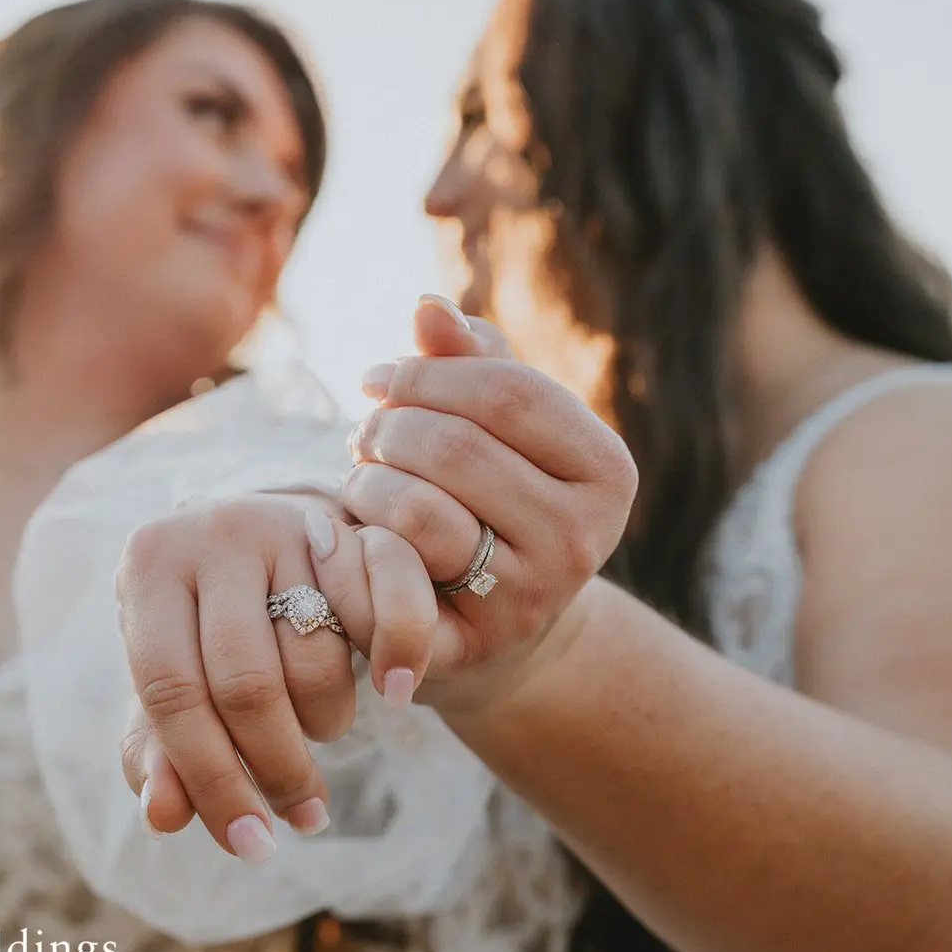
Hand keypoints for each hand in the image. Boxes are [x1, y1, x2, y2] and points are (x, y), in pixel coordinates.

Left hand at [115, 493, 436, 862]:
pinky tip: (394, 693)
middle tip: (304, 817)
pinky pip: (382, 607)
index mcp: (148, 568)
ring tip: (321, 731)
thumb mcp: (174, 681)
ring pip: (316, 656)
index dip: (210, 780)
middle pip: (244, 683)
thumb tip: (163, 817)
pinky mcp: (355, 524)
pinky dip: (394, 658)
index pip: (171, 692)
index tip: (252, 845)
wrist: (273, 537)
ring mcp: (287, 522)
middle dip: (278, 769)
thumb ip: (159, 751)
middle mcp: (213, 531)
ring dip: (326, 721)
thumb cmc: (209, 627)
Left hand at [344, 295, 637, 709]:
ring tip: (359, 480)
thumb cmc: (496, 505)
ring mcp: (530, 598)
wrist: (500, 634)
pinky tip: (345, 529)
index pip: (507, 390)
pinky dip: (354, 541)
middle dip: (388, 427)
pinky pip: (390, 577)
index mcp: (606, 469)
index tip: (378, 377)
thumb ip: (469, 362)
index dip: (427, 372)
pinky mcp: (470, 647)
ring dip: (365, 483)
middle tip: (363, 433)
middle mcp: (582, 538)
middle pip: (456, 446)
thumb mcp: (500, 431)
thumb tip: (427, 304)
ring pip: (420, 509)